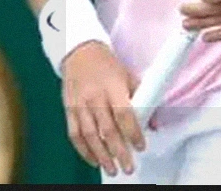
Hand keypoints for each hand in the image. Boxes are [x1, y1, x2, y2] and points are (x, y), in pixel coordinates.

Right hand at [61, 41, 144, 176]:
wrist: (80, 52)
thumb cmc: (109, 65)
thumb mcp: (129, 75)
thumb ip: (141, 98)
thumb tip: (152, 122)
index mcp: (113, 87)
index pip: (124, 114)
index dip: (133, 133)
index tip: (141, 146)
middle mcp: (95, 98)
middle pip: (107, 130)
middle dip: (119, 151)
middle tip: (128, 166)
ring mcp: (79, 105)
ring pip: (89, 136)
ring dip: (101, 155)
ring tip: (112, 169)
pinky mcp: (68, 110)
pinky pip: (74, 134)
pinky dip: (84, 150)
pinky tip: (94, 160)